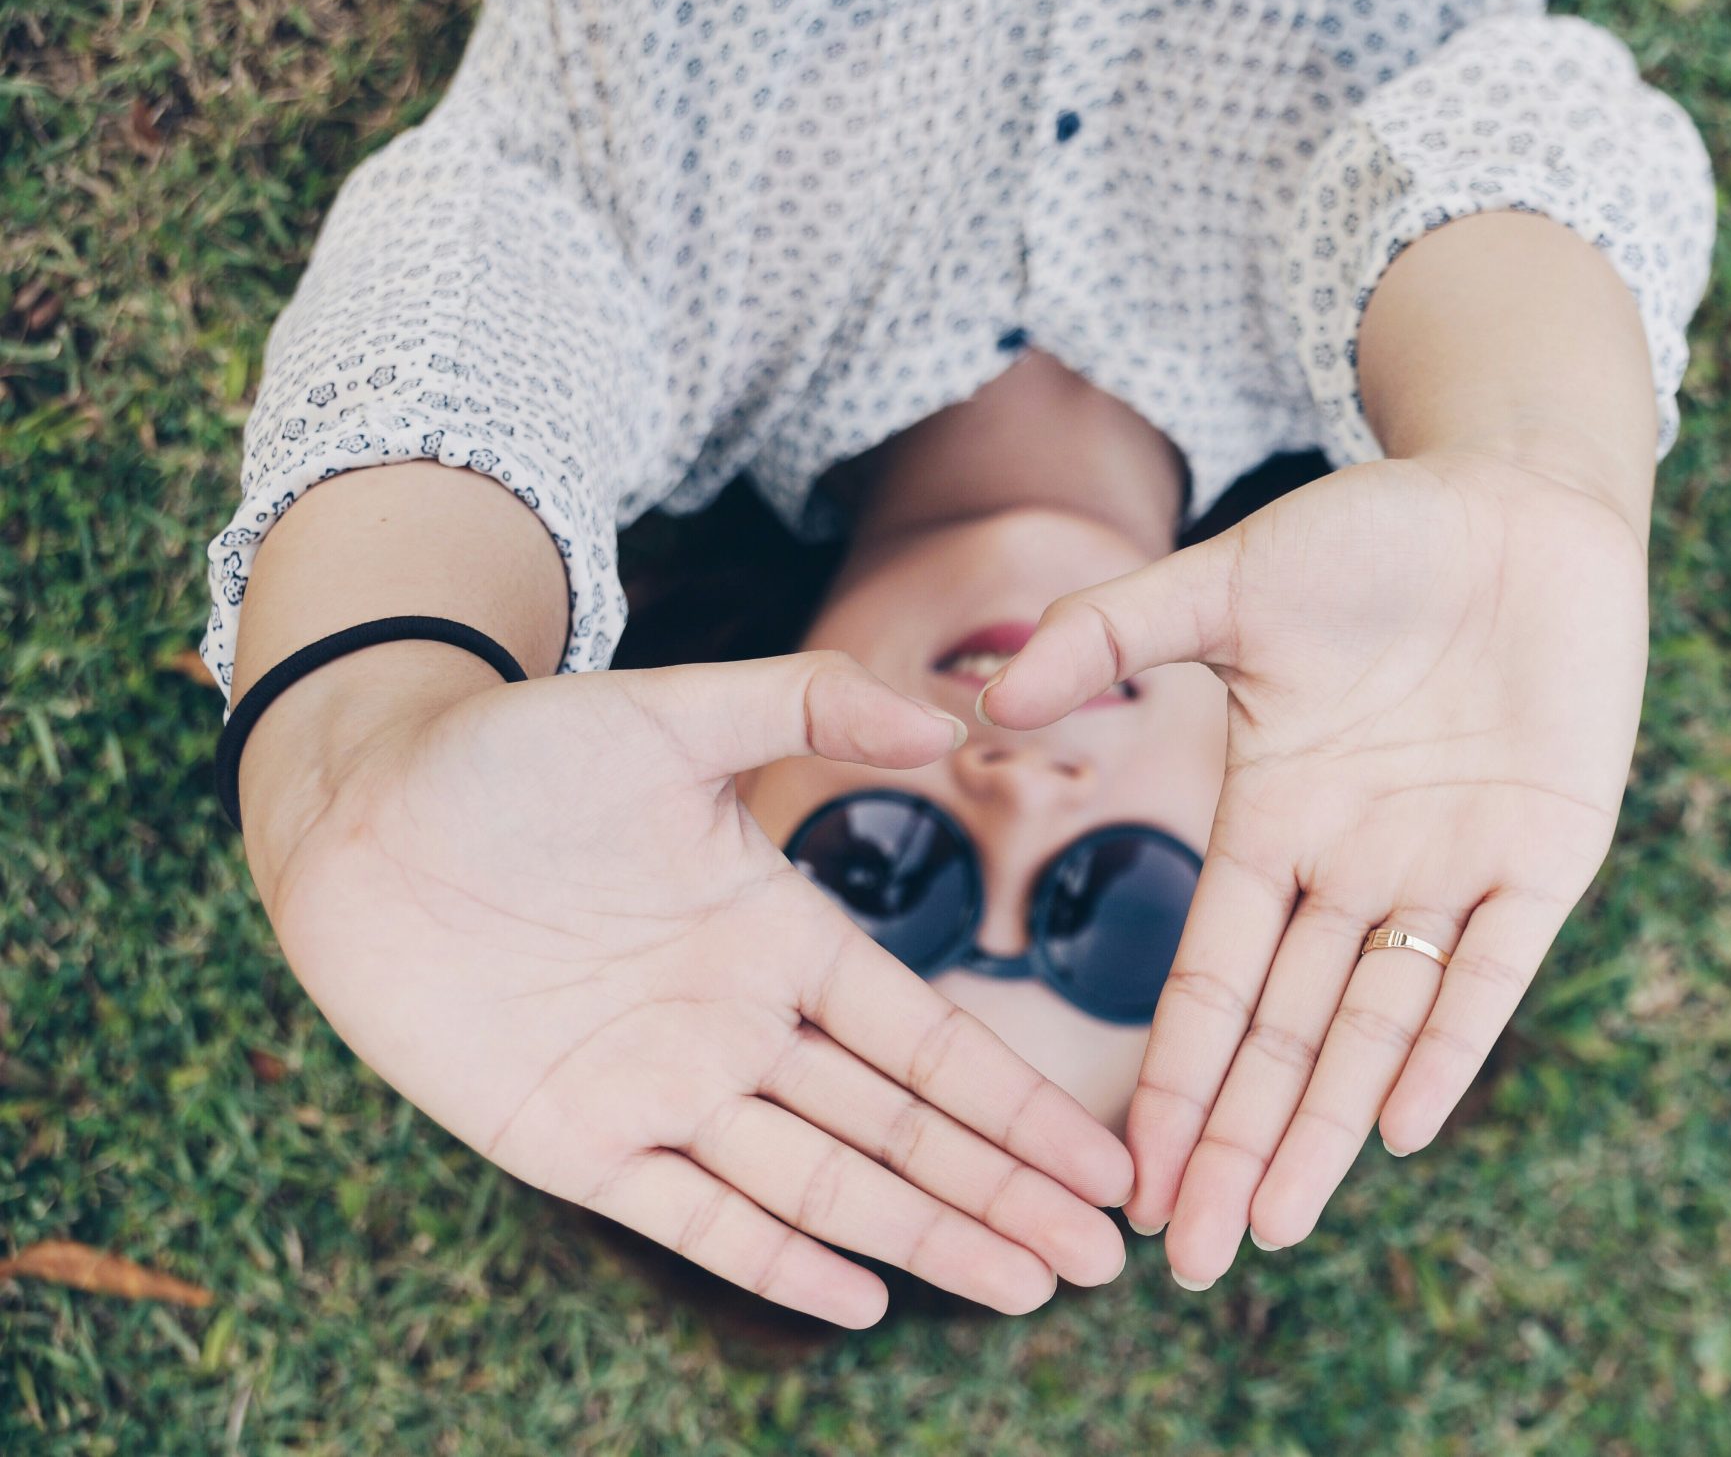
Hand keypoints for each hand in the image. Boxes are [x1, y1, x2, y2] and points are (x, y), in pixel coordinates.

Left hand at [242, 648, 1134, 1324]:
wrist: (360, 810)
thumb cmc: (515, 751)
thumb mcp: (674, 713)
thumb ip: (810, 701)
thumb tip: (951, 713)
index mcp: (782, 936)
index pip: (928, 1039)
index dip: (1018, 1104)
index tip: (1104, 1157)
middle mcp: (741, 1028)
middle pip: (900, 1130)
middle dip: (1004, 1192)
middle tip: (1103, 1258)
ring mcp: (663, 1092)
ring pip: (821, 1183)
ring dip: (926, 1234)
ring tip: (1027, 1285)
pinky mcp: (572, 1143)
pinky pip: (689, 1216)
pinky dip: (774, 1259)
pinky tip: (861, 1297)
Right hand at [980, 450, 1648, 1286]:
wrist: (1518, 498)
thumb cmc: (1373, 535)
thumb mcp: (1231, 582)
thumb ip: (1117, 632)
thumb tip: (995, 694)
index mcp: (1273, 820)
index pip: (1212, 981)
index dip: (1175, 1078)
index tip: (1130, 1175)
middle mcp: (1353, 867)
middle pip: (1286, 1035)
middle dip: (1237, 1144)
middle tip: (1191, 1260)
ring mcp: (1449, 865)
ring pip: (1377, 1024)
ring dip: (1324, 1125)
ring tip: (1273, 1226)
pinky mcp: (1546, 850)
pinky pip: (1492, 969)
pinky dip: (1448, 1042)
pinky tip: (1399, 1125)